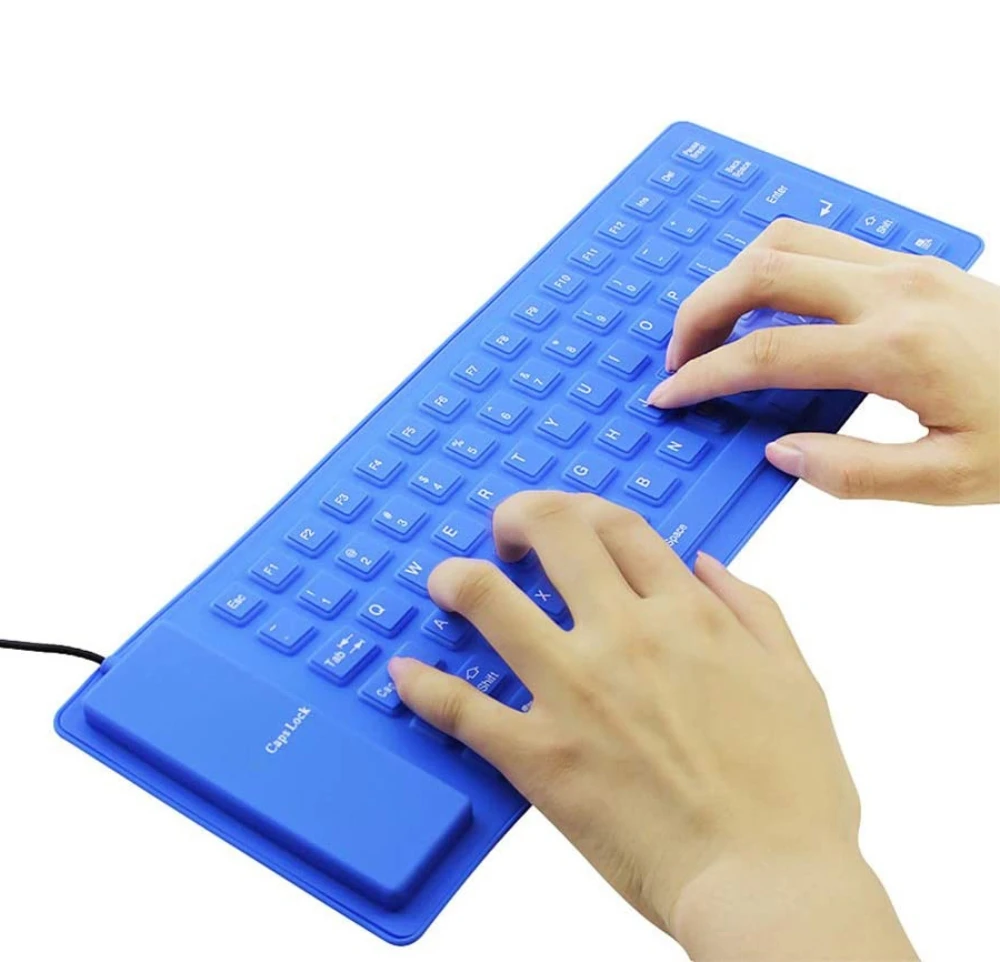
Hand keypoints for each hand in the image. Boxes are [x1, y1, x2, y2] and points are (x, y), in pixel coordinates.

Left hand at [389, 492, 916, 959]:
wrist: (768, 883)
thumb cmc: (793, 793)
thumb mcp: (795, 680)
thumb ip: (753, 609)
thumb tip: (707, 562)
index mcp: (687, 615)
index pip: (620, 526)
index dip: (586, 510)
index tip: (569, 522)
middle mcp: (626, 636)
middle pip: (554, 534)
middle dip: (519, 516)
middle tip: (506, 533)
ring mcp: (576, 692)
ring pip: (491, 602)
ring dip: (457, 579)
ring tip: (445, 582)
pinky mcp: (541, 755)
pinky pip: (463, 708)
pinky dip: (424, 687)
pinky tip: (403, 673)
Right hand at [646, 219, 999, 504]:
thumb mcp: (951, 479)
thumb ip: (854, 471)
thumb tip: (781, 453)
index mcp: (897, 349)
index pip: (768, 353)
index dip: (705, 376)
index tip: (671, 396)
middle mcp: (896, 290)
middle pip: (763, 270)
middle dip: (701, 310)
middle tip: (677, 356)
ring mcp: (907, 267)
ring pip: (788, 239)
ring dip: (734, 278)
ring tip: (712, 327)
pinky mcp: (916, 264)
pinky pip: (821, 242)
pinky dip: (774, 265)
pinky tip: (769, 305)